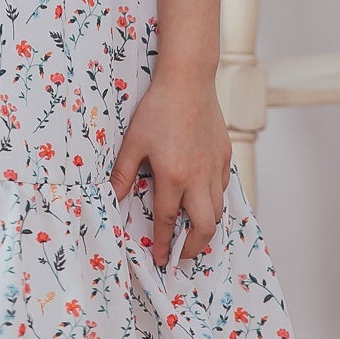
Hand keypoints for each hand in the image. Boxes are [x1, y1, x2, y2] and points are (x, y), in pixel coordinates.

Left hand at [109, 68, 232, 271]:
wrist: (188, 79)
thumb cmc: (158, 108)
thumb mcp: (133, 141)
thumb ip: (124, 173)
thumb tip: (114, 197)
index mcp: (173, 175)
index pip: (166, 220)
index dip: (161, 243)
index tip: (159, 258)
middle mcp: (198, 177)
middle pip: (204, 227)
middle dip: (192, 247)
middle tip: (180, 252)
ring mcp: (215, 166)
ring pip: (217, 210)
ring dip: (205, 225)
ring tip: (191, 229)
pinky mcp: (225, 155)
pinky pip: (222, 188)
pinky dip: (213, 199)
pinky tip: (200, 195)